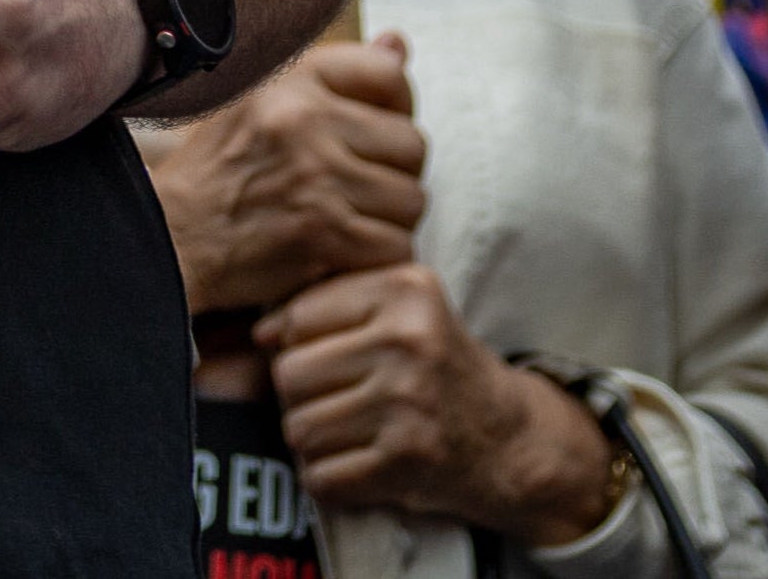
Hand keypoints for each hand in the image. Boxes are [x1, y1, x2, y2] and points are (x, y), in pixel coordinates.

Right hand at [153, 35, 422, 311]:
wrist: (172, 240)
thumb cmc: (218, 172)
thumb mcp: (261, 101)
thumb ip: (335, 74)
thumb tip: (400, 43)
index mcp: (290, 82)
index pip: (388, 73)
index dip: (398, 105)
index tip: (377, 131)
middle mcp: (307, 122)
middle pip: (411, 144)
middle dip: (395, 171)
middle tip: (361, 187)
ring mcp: (319, 181)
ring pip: (411, 200)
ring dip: (390, 219)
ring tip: (352, 220)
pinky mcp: (326, 238)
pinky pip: (397, 246)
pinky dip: (379, 255)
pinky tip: (347, 252)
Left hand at [264, 263, 617, 546]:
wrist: (508, 438)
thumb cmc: (436, 366)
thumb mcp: (400, 311)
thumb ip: (331, 304)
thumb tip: (258, 331)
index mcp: (406, 289)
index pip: (299, 315)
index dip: (296, 342)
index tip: (325, 356)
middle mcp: (409, 341)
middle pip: (289, 374)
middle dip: (299, 395)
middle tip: (334, 399)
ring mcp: (408, 403)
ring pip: (298, 428)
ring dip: (312, 439)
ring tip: (346, 430)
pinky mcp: (405, 460)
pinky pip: (321, 476)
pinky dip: (328, 478)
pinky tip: (357, 463)